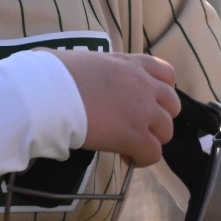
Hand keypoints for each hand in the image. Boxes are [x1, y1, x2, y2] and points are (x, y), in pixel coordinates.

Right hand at [49, 50, 180, 165]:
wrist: (47, 93)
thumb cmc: (53, 74)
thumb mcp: (85, 61)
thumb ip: (96, 69)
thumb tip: (78, 74)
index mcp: (131, 63)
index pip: (167, 74)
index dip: (160, 92)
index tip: (145, 103)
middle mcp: (143, 84)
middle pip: (173, 106)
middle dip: (157, 118)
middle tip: (135, 127)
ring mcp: (142, 110)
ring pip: (166, 131)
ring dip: (151, 140)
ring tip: (129, 145)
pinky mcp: (134, 135)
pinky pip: (153, 153)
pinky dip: (142, 159)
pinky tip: (125, 157)